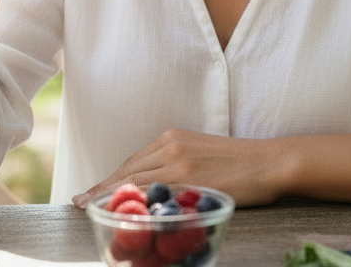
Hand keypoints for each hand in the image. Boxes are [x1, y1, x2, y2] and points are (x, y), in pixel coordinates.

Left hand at [72, 129, 285, 208]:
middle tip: (80, 203)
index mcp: (172, 136)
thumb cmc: (241, 162)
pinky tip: (124, 215)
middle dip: (102, 188)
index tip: (92, 190)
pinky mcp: (189, 180)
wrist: (270, 162)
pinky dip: (135, 205)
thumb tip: (160, 183)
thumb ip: (179, 162)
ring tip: (90, 209)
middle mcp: (170, 145)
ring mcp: (178, 163)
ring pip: (135, 181)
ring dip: (110, 197)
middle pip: (128, 170)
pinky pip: (154, 195)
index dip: (111, 178)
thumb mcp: (202, 153)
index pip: (133, 161)